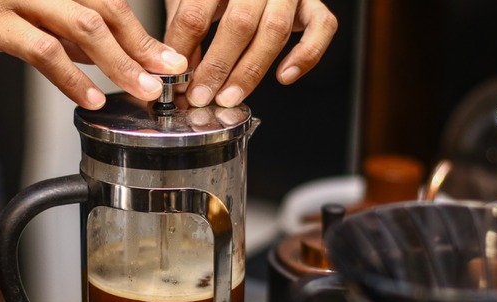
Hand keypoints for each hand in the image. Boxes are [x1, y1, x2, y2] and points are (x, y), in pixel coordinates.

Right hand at [0, 0, 187, 108]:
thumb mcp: (15, 10)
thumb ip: (58, 29)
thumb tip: (99, 55)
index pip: (107, 1)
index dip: (141, 32)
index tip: (167, 58)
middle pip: (106, 10)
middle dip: (143, 46)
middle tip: (169, 75)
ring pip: (83, 27)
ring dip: (119, 63)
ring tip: (143, 92)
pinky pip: (41, 48)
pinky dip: (71, 76)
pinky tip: (91, 98)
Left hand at [164, 0, 336, 106]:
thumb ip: (184, 31)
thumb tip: (177, 73)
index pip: (196, 14)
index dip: (183, 51)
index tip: (175, 79)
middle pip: (238, 24)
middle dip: (218, 67)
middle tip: (201, 95)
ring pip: (275, 31)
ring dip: (251, 71)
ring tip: (229, 97)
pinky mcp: (313, 3)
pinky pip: (321, 28)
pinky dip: (306, 55)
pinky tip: (284, 76)